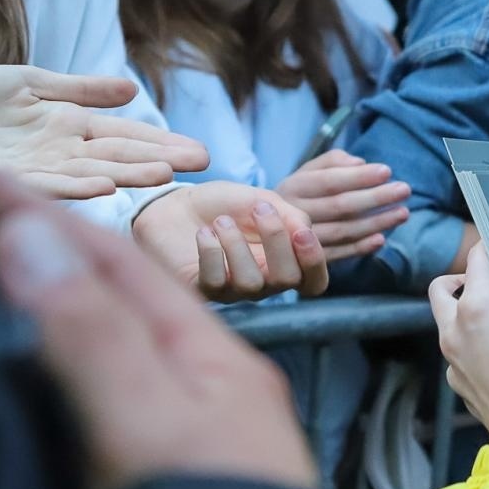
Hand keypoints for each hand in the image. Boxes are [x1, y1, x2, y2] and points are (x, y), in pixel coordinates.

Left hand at [0, 65, 208, 198]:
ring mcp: (40, 169)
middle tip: (200, 163)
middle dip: (161, 158)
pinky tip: (104, 184)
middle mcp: (62, 152)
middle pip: (119, 154)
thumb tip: (131, 89)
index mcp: (69, 126)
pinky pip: (49, 185)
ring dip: (129, 174)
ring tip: (164, 173)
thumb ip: (79, 87)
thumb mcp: (28, 81)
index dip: (161, 140)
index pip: (124, 134)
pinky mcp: (11, 183)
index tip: (198, 150)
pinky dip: (77, 186)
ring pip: (94, 172)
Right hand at [0, 174, 316, 488]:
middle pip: (122, 306)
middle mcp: (205, 392)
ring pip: (116, 357)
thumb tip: (26, 236)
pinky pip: (103, 412)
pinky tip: (27, 391)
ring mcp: (188, 443)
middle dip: (54, 259)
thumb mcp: (151, 424)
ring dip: (58, 317)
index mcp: (213, 362)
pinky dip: (60, 383)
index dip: (53, 222)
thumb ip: (93, 334)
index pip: (124, 267)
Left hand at [133, 181, 329, 301]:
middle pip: (287, 280)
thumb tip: (304, 232)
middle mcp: (263, 281)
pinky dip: (211, 253)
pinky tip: (203, 234)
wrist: (173, 205)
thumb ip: (290, 215)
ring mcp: (232, 289)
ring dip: (238, 245)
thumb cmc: (222, 205)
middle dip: (277, 241)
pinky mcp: (201, 289)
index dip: (315, 262)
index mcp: (283, 261)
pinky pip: (214, 282)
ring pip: (251, 283)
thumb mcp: (262, 199)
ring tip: (221, 221)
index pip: (313, 281)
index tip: (302, 232)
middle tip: (261, 210)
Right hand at [275, 150, 410, 261]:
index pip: (329, 181)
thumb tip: (359, 163)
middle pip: (339, 206)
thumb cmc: (299, 194)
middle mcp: (294, 214)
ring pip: (342, 232)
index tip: (387, 171)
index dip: (358, 177)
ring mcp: (300, 241)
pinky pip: (338, 255)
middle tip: (404, 189)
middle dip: (375, 197)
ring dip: (375, 223)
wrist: (265, 229)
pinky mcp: (308, 261)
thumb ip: (332, 162)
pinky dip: (360, 249)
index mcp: (293, 187)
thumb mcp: (307, 171)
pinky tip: (381, 240)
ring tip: (402, 213)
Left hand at [428, 243, 488, 437]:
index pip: (475, 263)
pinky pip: (456, 355)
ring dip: (462, 313)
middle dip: (459, 280)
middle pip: (440, 290)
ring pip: (445, 324)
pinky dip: (470, 345)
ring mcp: (452, 361)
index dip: (488, 250)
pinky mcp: (459, 386)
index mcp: (479, 307)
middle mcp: (455, 330)